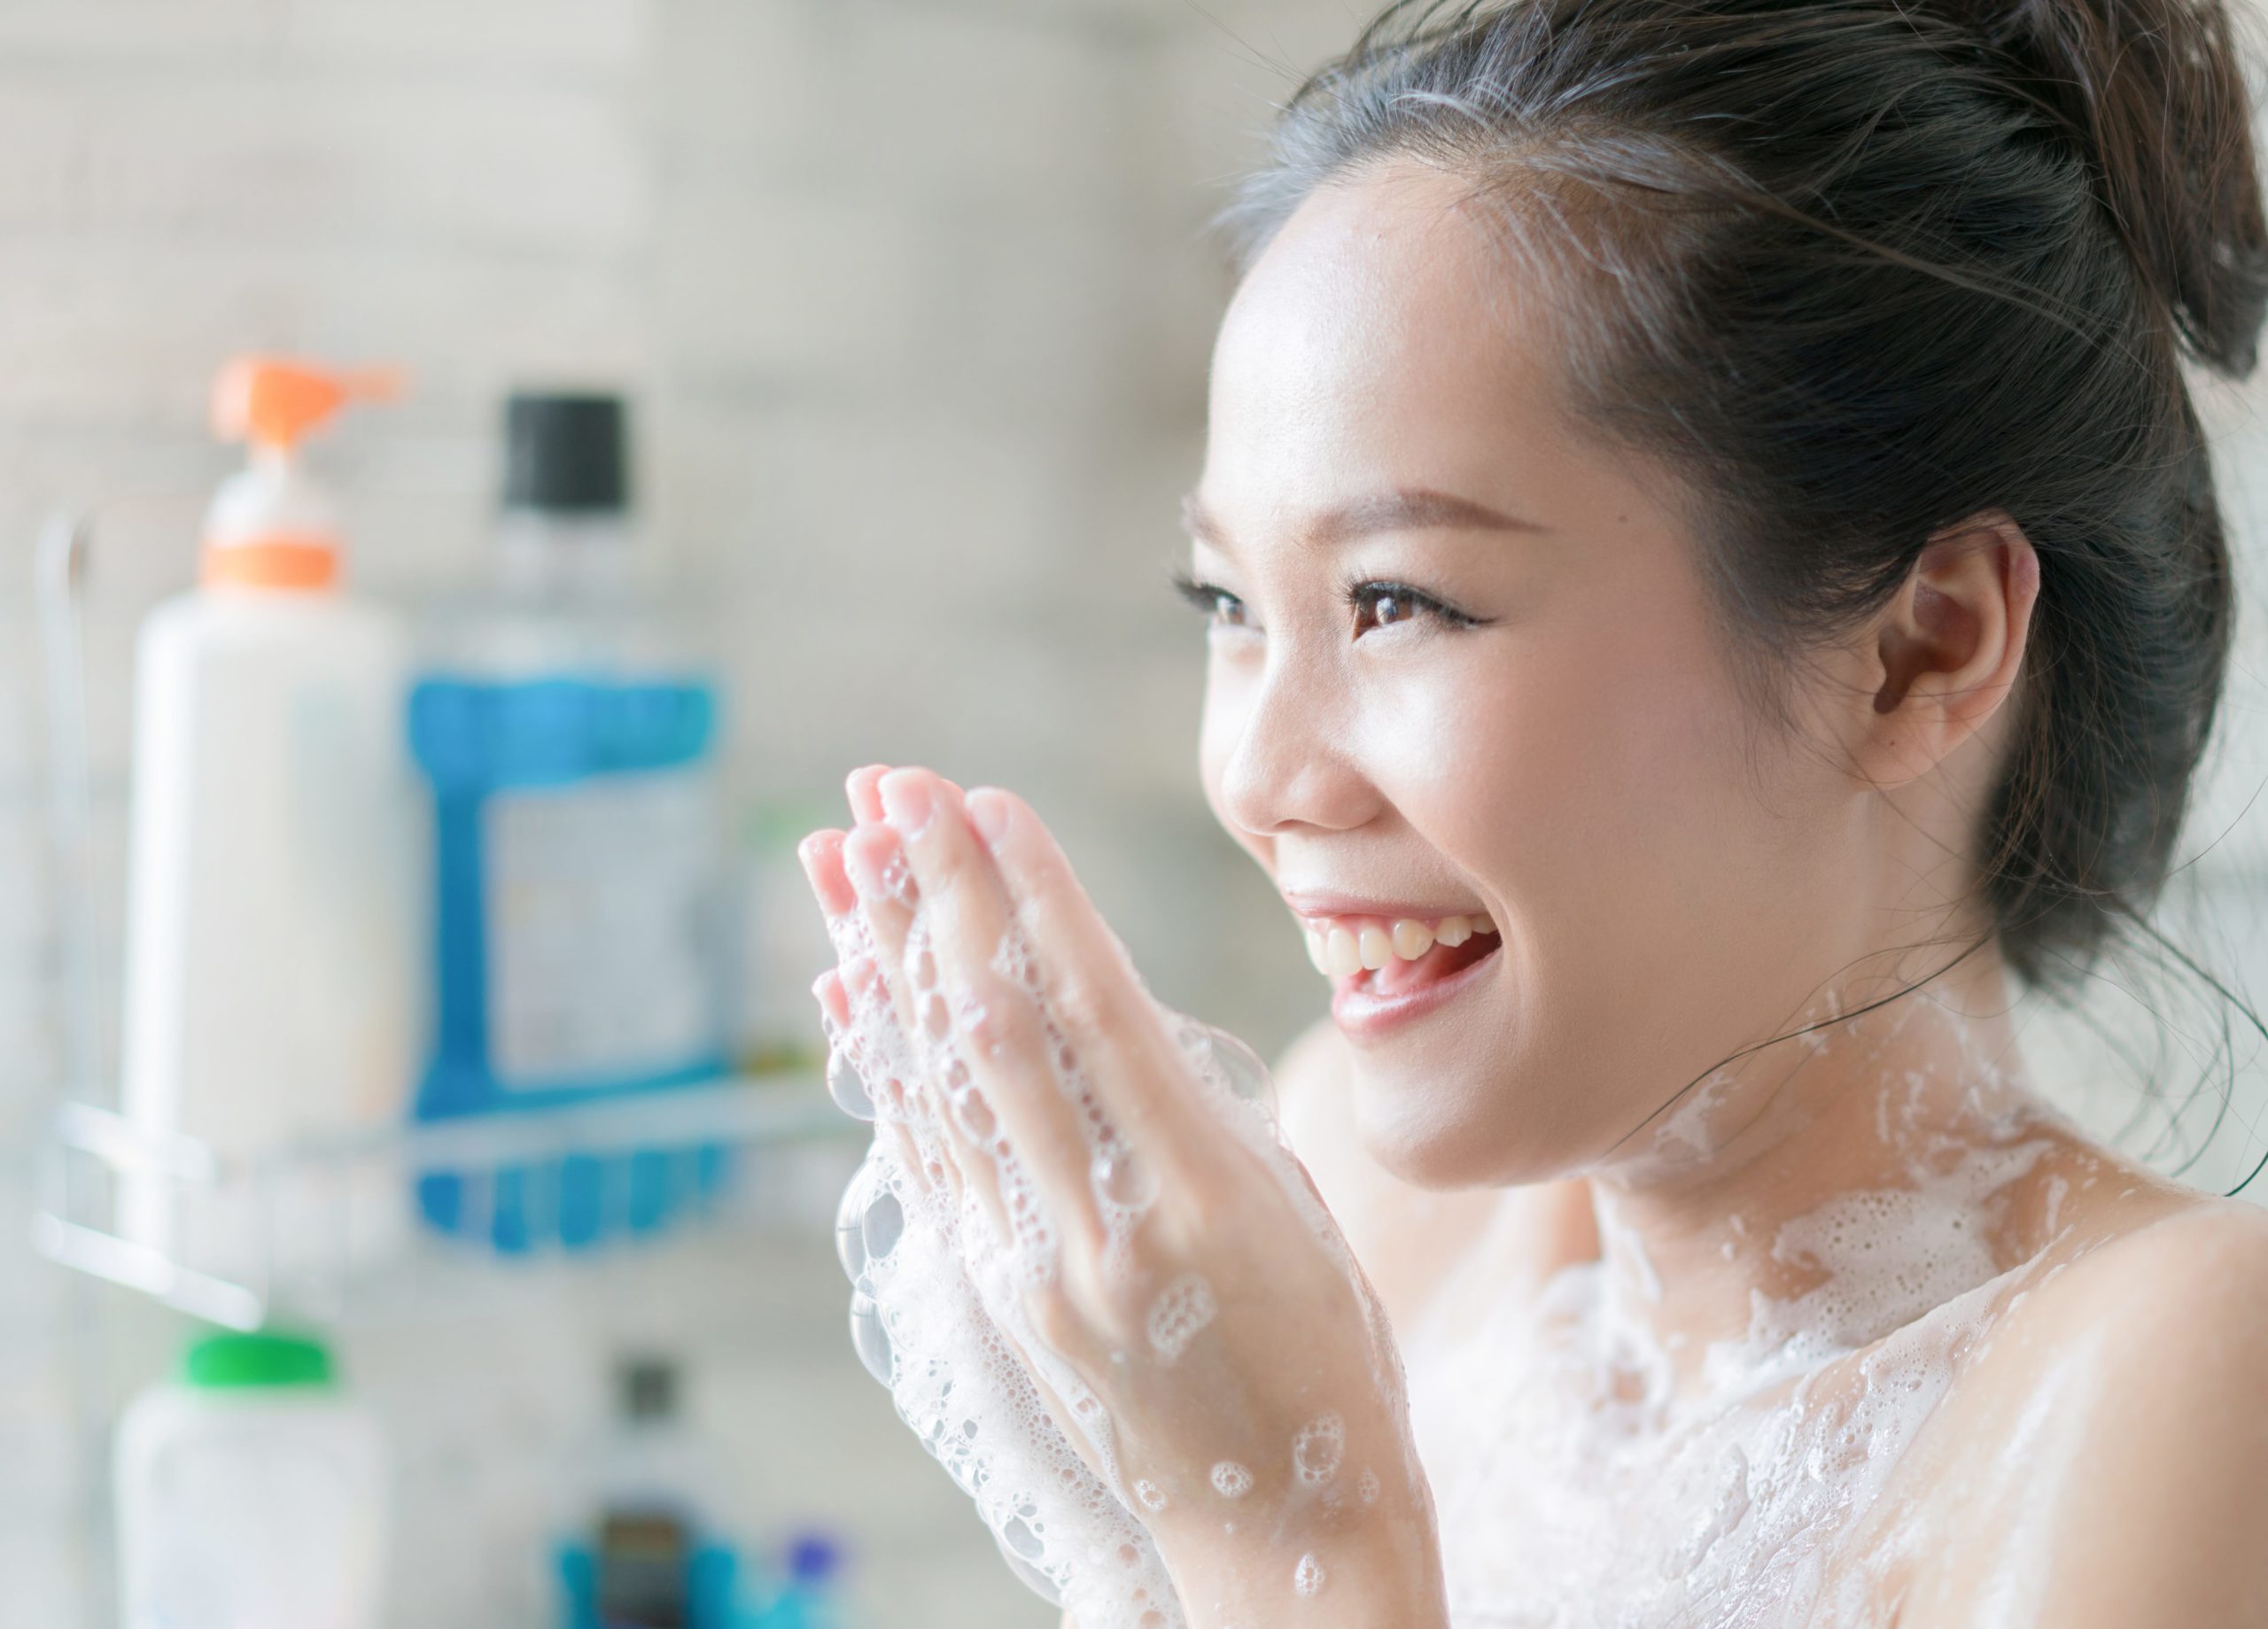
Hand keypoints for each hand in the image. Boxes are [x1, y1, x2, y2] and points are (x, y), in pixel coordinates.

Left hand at [800, 765, 1446, 1626]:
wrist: (1282, 1545)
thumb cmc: (1328, 1371)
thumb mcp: (1298, 1219)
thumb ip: (1197, 1114)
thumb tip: (1103, 1009)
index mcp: (1204, 1198)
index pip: (1095, 1014)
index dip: (1035, 898)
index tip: (984, 799)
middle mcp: (1099, 1229)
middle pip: (995, 1029)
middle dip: (936, 890)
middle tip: (886, 782)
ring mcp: (1033, 1269)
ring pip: (939, 1081)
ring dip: (886, 951)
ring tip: (842, 848)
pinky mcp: (998, 1298)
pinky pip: (925, 1156)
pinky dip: (881, 1062)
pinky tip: (846, 989)